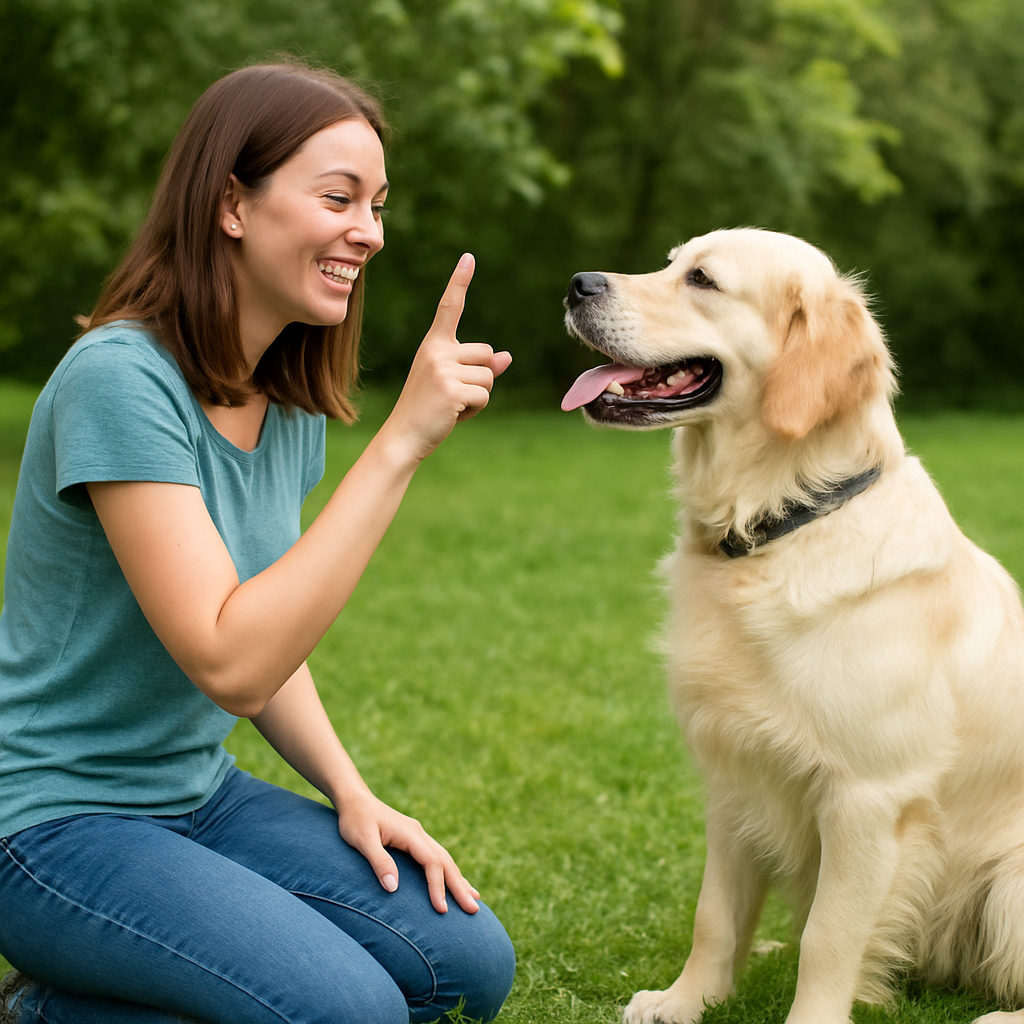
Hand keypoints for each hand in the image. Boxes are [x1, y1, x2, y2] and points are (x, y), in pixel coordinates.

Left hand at [336, 789, 480, 914]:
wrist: (354, 800)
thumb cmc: (355, 820)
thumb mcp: (362, 840)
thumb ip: (379, 861)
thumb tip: (393, 888)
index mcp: (411, 834)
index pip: (431, 862)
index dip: (438, 886)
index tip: (442, 909)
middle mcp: (420, 834)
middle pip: (445, 862)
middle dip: (460, 886)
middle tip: (474, 909)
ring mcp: (419, 836)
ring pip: (445, 859)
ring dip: (459, 880)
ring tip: (474, 898)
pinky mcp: (414, 841)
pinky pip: (437, 858)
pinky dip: (449, 872)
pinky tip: (455, 882)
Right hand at [381, 253, 511, 463]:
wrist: (404, 436)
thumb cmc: (429, 409)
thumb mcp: (452, 382)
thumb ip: (478, 367)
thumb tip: (506, 357)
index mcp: (433, 345)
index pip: (449, 308)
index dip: (459, 282)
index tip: (469, 258)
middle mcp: (436, 351)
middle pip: (487, 354)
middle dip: (482, 377)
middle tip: (453, 395)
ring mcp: (442, 369)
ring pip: (489, 376)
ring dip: (479, 395)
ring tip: (452, 405)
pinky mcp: (451, 389)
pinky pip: (485, 395)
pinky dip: (476, 409)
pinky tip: (454, 414)